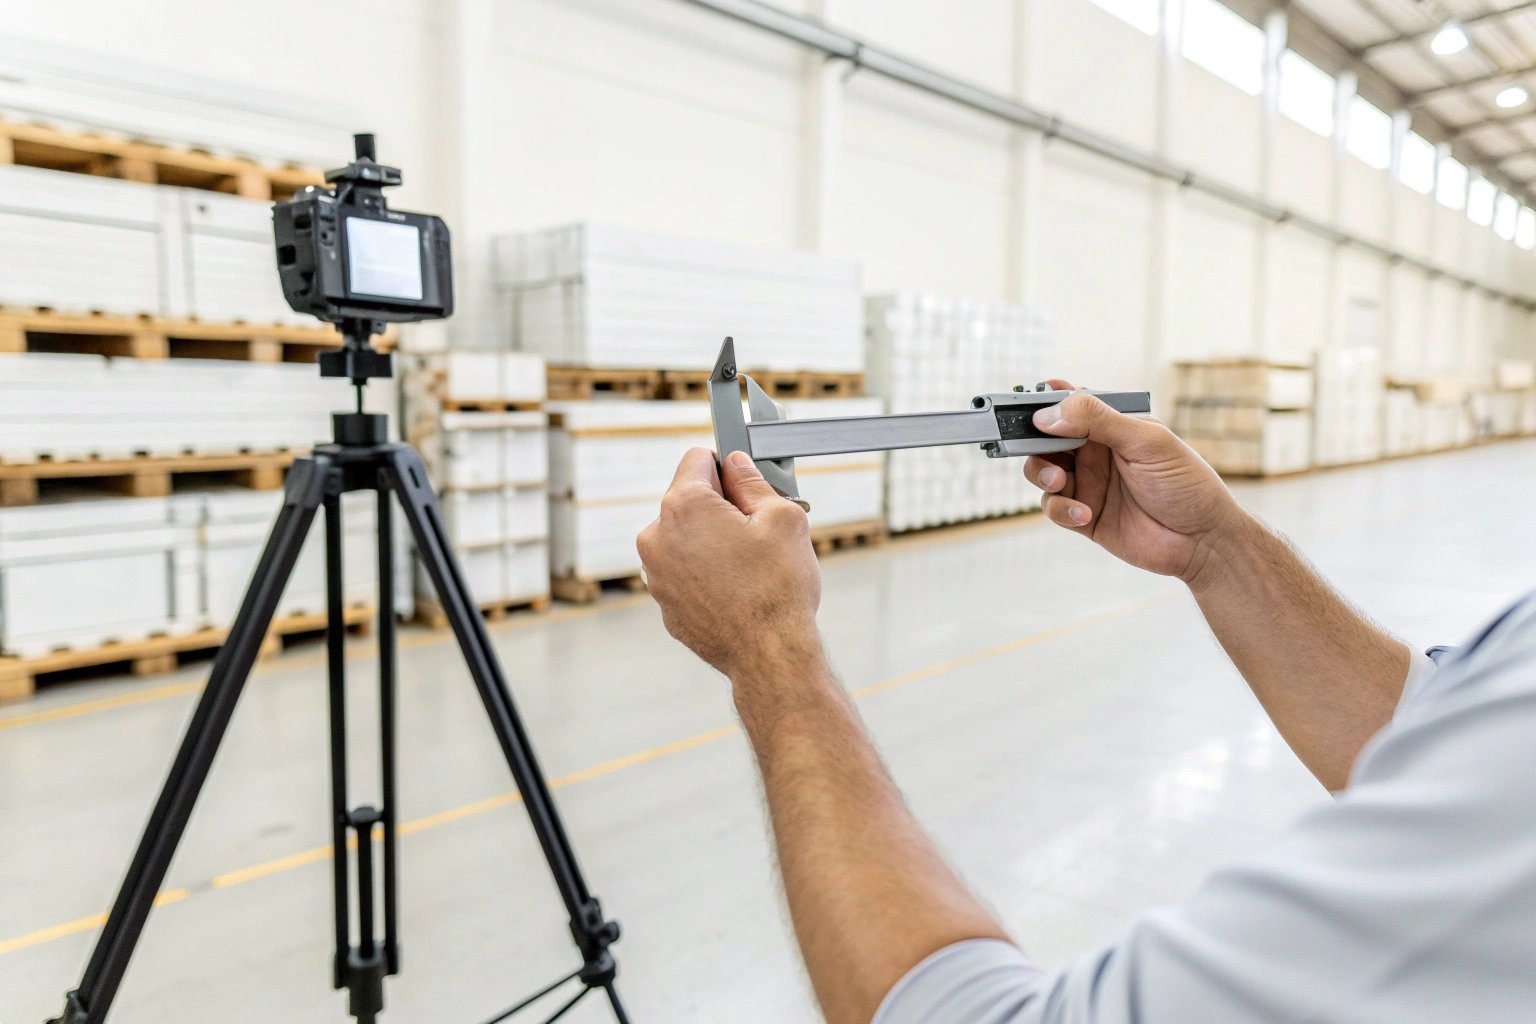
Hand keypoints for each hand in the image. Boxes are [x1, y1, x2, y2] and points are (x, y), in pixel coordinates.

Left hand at [638, 449, 823, 679]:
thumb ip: (753, 481)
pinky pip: (685, 573)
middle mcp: (657, 538)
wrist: (770, 656)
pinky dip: (706, 575)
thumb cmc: (778, 589)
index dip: (728, 468)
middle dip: (720, 509)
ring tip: (749, 568)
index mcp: (683, 507)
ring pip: (686, 539)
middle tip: (756, 533)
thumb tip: (736, 465)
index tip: (746, 487)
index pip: (698, 459)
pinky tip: (737, 591)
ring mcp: (656, 574)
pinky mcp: (665, 604)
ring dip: (711, 543)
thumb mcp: (783, 517)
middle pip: (689, 501)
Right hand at [1023, 381, 1245, 589]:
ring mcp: (1089, 485)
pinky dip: (1061, 509)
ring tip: (1060, 481)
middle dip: (1033, 441)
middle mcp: (1096, 453)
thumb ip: (1098, 421)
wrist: (1203, 541)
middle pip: (1046, 439)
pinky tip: (1084, 514)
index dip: (1046, 402)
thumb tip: (1049, 414)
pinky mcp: (1084, 517)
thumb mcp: (1146, 441)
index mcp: (1112, 426)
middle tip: (1033, 446)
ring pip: (1042, 472)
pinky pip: (1055, 508)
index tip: (1027, 406)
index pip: (1071, 405)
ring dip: (1042, 473)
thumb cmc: (1186, 483)